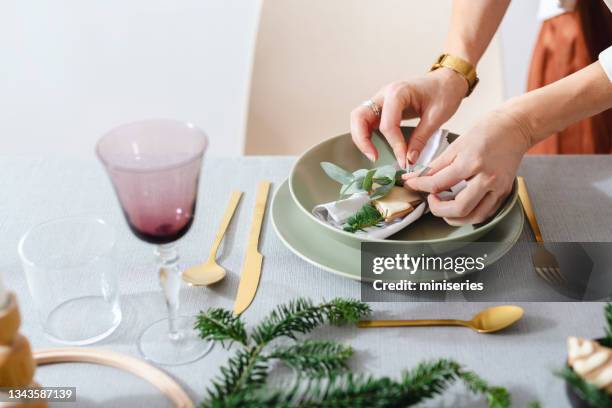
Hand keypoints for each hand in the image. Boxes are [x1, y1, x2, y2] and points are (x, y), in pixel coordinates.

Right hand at [350, 68, 467, 167]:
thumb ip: (420, 139)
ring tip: (373, 154)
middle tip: (374, 157)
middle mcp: (384, 94)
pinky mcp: (382, 107)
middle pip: (359, 117)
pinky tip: (376, 146)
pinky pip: (366, 121)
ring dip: (361, 138)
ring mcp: (381, 100)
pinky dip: (366, 134)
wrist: (448, 80)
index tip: (404, 161)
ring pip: (359, 119)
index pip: (387, 124)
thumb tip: (409, 160)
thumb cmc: (444, 92)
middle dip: (362, 139)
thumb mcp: (436, 117)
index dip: (394, 145)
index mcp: (398, 92)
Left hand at [404, 108, 532, 224]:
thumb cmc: (487, 131)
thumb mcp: (456, 145)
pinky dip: (470, 215)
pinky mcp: (505, 192)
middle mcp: (487, 178)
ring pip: (473, 216)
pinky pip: (486, 213)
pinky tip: (461, 208)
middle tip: (430, 199)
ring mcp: (498, 188)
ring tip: (444, 207)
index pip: (439, 183)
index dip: (420, 186)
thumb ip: (436, 166)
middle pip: (458, 208)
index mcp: (471, 163)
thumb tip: (416, 177)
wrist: (516, 127)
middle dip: (438, 209)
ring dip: (454, 218)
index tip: (411, 184)